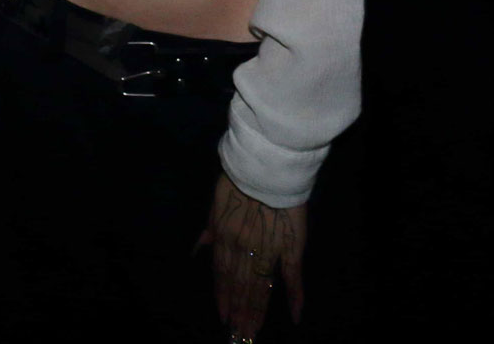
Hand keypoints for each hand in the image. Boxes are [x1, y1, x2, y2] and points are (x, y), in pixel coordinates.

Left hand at [197, 172, 304, 340]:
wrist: (265, 166)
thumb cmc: (239, 180)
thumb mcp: (216, 206)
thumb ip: (209, 231)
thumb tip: (198, 250)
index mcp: (224, 239)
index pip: (222, 277)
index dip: (223, 299)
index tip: (224, 319)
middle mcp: (242, 249)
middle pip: (240, 288)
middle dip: (239, 313)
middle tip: (239, 336)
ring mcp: (267, 250)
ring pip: (260, 288)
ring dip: (256, 312)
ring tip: (252, 333)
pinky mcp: (290, 246)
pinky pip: (292, 276)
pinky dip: (295, 297)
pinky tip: (293, 316)